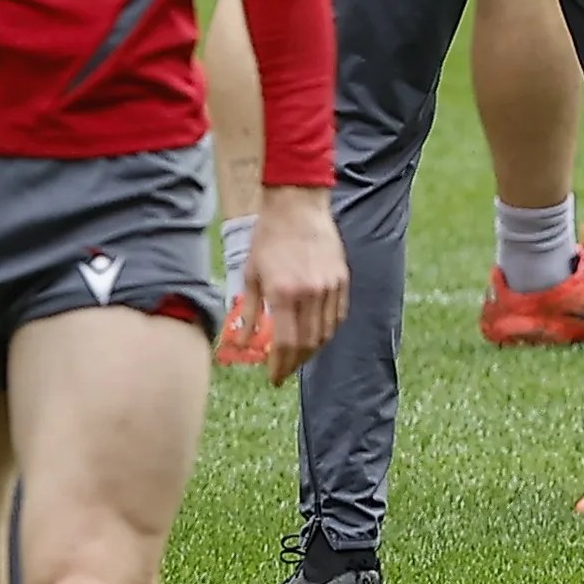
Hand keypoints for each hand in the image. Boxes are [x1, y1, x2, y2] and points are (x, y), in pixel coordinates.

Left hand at [246, 184, 348, 384]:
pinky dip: (327, 331)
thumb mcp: (250, 275)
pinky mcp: (342, 279)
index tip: (273, 378)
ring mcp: (329, 287)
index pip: (285, 344)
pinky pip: (338, 316)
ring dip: (311, 350)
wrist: (297, 205)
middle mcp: (310, 294)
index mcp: (283, 293)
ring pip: (325, 333)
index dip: (279, 366)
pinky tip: (315, 335)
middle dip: (294, 363)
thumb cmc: (268, 238)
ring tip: (297, 355)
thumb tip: (241, 344)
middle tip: (284, 370)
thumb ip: (248, 313)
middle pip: (307, 344)